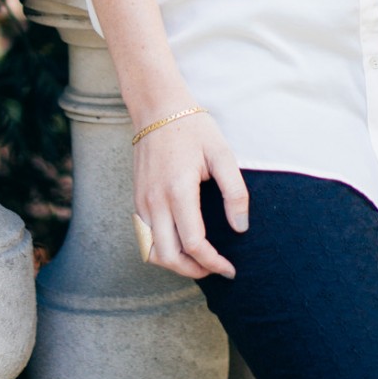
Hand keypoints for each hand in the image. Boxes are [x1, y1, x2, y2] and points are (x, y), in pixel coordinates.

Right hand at [133, 109, 248, 279]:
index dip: (214, 262)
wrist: (157, 108)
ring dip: (175, 264)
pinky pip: (145, 238)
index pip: (194, 244)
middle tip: (216, 269)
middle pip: (169, 257)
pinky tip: (181, 244)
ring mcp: (142, 202)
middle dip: (194, 271)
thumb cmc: (193, 128)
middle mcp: (155, 201)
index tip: (230, 268)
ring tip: (199, 261)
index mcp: (178, 190)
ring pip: (152, 252)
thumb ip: (234, 191)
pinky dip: (162, 250)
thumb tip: (240, 228)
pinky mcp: (137, 200)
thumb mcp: (222, 153)